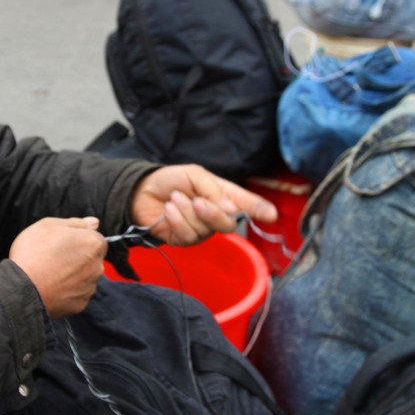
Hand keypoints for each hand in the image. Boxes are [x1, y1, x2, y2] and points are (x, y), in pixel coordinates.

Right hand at [8, 217, 107, 317]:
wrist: (21, 287)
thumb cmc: (33, 253)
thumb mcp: (49, 225)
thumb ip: (75, 223)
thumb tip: (94, 222)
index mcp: (93, 243)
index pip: (95, 238)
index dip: (78, 240)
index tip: (63, 243)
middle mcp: (97, 266)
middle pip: (92, 259)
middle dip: (77, 257)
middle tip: (53, 258)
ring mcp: (90, 287)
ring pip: (85, 277)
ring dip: (73, 275)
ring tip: (50, 273)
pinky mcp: (80, 304)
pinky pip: (76, 294)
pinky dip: (67, 291)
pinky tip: (51, 287)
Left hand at [129, 165, 277, 246]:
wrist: (142, 191)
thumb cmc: (171, 180)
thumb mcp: (194, 174)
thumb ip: (213, 189)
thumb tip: (230, 209)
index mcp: (223, 196)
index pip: (246, 205)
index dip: (260, 210)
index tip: (272, 214)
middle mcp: (215, 216)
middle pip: (228, 225)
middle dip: (213, 214)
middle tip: (197, 200)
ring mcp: (201, 230)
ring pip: (204, 230)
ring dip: (186, 212)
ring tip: (174, 199)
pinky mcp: (184, 240)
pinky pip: (188, 235)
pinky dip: (176, 220)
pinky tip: (168, 210)